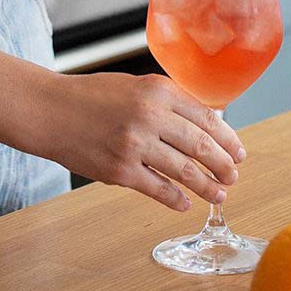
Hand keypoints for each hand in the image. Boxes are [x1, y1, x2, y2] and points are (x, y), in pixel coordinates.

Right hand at [49, 71, 245, 212]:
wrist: (51, 111)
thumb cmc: (94, 96)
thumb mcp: (136, 86)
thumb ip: (168, 102)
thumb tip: (206, 125)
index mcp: (158, 91)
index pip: (207, 118)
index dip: (228, 138)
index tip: (238, 150)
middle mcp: (150, 116)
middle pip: (202, 146)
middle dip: (224, 164)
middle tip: (234, 174)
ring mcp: (135, 146)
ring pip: (184, 171)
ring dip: (207, 185)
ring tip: (219, 193)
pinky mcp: (120, 171)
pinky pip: (158, 189)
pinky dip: (176, 199)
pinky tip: (185, 204)